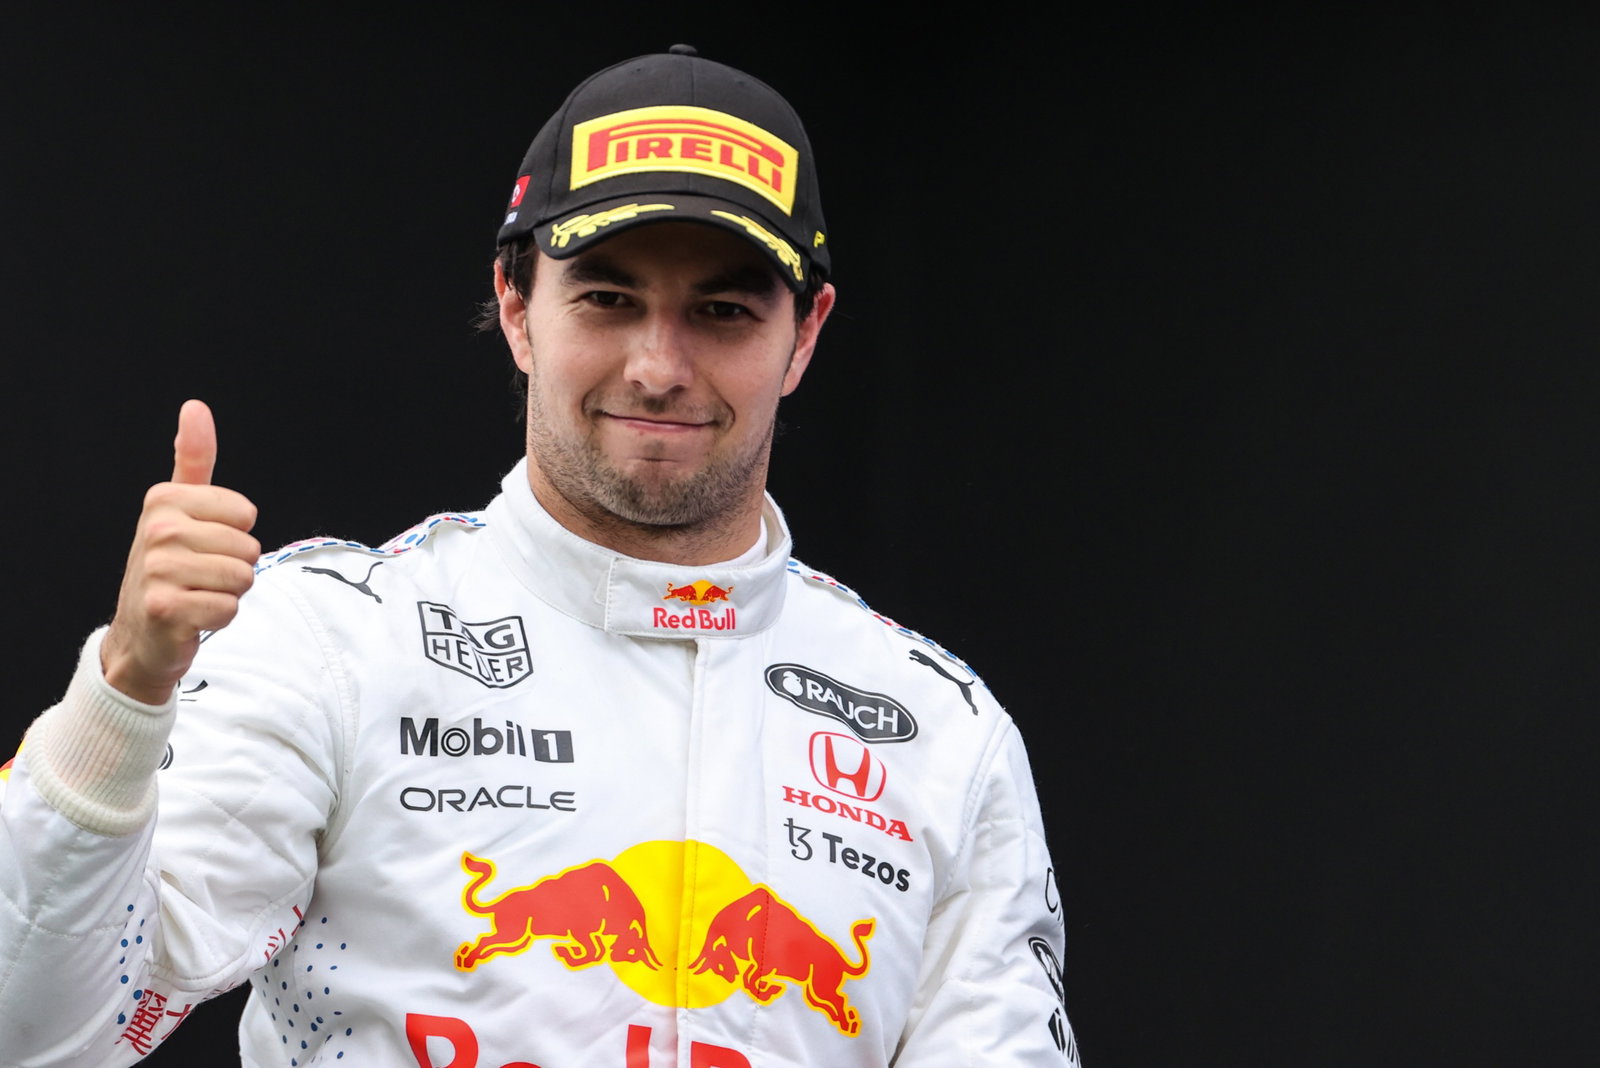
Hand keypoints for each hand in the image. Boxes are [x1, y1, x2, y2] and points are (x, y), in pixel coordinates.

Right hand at [100, 400, 260, 704]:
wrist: (141, 632)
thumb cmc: (169, 565)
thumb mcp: (178, 508)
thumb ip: (193, 459)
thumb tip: (195, 406)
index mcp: (163, 500)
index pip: (246, 513)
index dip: (236, 535)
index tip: (203, 544)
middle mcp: (157, 530)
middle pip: (248, 548)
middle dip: (235, 567)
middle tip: (201, 576)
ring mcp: (157, 571)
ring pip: (242, 578)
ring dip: (229, 593)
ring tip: (198, 593)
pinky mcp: (165, 609)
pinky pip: (228, 609)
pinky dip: (219, 618)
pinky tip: (193, 616)